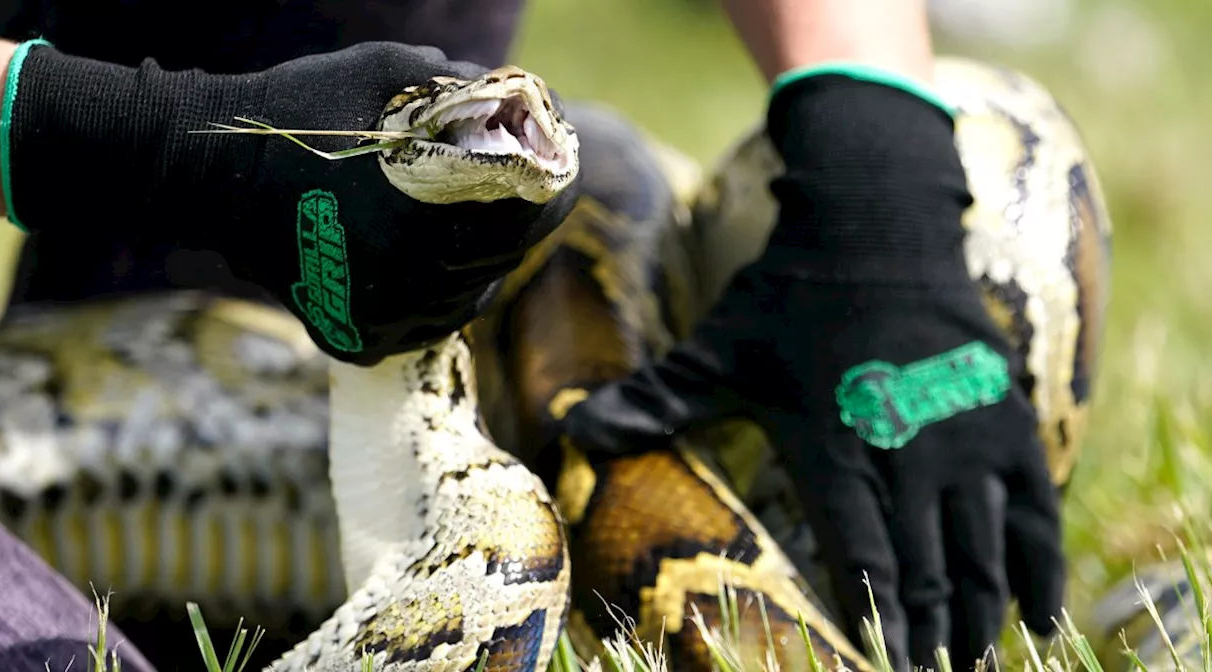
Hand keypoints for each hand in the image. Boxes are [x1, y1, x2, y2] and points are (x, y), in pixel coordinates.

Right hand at [0, 40, 578, 363]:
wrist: (207, 172)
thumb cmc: (297, 112)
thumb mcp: (385, 72)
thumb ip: (458, 86)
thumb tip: (511, 97)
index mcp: (426, 213)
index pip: (529, 219)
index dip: (554, 194)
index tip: (559, 177)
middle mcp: (409, 277)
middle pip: (502, 262)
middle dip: (520, 228)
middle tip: (521, 202)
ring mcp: (380, 315)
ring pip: (466, 300)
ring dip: (481, 267)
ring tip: (475, 233)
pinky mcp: (352, 334)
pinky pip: (421, 329)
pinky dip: (437, 302)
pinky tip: (433, 269)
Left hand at [561, 70, 1063, 670]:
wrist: (873, 224)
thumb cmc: (787, 297)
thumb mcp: (716, 351)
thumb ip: (653, 402)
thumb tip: (570, 430)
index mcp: (831, 446)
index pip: (860, 553)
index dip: (875, 617)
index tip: (887, 665)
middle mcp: (905, 450)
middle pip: (926, 568)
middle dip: (931, 633)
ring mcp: (963, 436)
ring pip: (982, 550)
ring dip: (981, 613)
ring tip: (977, 661)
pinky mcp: (1004, 417)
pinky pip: (1034, 508)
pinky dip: (1041, 565)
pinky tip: (1042, 612)